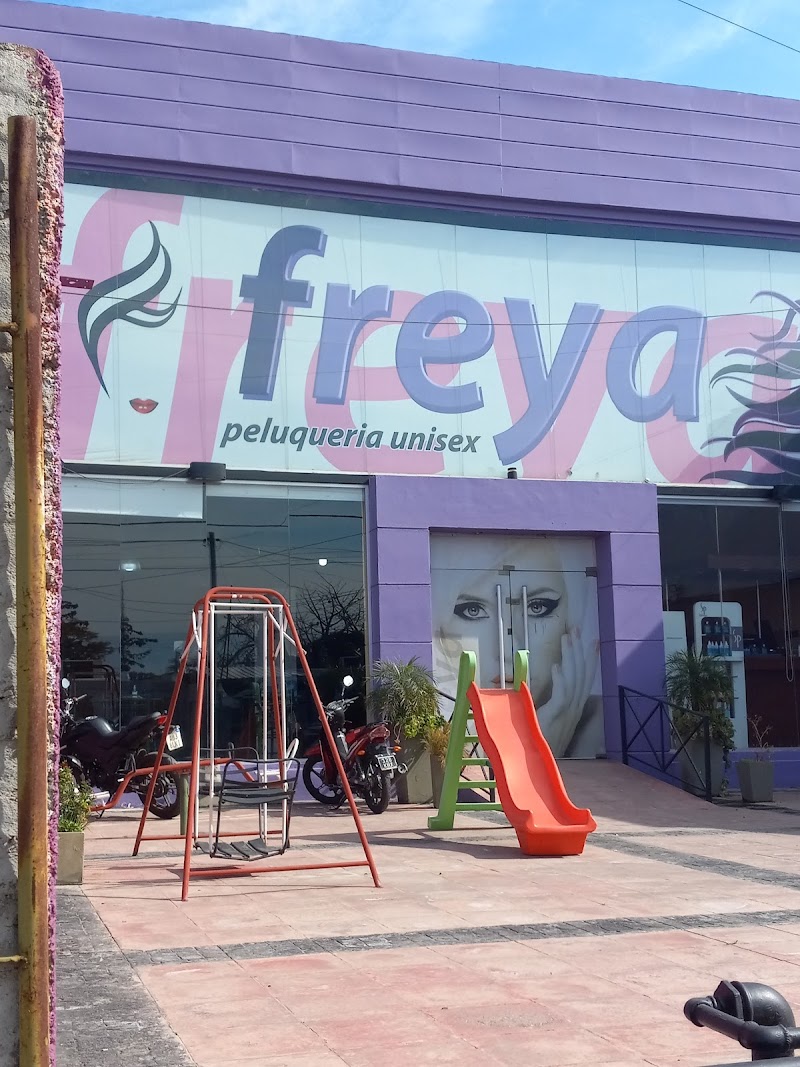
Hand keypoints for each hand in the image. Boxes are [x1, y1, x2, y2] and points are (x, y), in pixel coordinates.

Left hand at [536, 626, 598, 756]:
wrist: (534, 769)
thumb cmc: (534, 743)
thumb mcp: (536, 718)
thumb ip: (532, 701)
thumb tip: (516, 683)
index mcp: (572, 708)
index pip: (582, 678)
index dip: (586, 659)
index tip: (588, 640)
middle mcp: (574, 709)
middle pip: (580, 674)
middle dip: (578, 651)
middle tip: (576, 630)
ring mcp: (567, 715)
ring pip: (573, 680)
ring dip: (570, 658)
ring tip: (567, 639)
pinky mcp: (556, 719)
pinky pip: (562, 696)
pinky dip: (560, 680)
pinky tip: (554, 665)